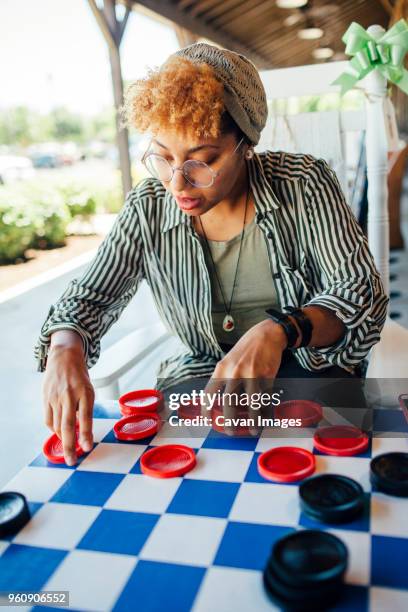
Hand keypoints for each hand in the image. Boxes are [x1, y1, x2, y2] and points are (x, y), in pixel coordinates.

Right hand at [43, 331, 94, 464]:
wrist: (64, 357)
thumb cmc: (79, 377)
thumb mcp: (89, 389)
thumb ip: (86, 408)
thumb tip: (82, 431)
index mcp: (86, 392)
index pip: (86, 417)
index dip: (86, 434)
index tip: (87, 448)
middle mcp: (70, 395)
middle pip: (68, 425)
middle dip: (70, 445)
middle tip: (72, 460)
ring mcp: (56, 397)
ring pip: (56, 425)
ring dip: (62, 439)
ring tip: (68, 447)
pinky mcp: (46, 398)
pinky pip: (48, 419)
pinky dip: (53, 428)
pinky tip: (59, 430)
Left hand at [203, 319, 286, 434]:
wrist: (266, 335)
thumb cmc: (245, 350)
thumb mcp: (228, 361)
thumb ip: (223, 378)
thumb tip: (217, 401)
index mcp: (221, 369)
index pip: (209, 393)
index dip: (206, 410)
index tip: (208, 422)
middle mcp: (234, 372)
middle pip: (229, 403)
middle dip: (229, 421)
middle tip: (230, 432)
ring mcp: (252, 374)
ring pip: (250, 404)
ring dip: (252, 421)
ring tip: (252, 430)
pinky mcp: (267, 376)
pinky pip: (265, 398)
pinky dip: (265, 411)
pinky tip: (264, 419)